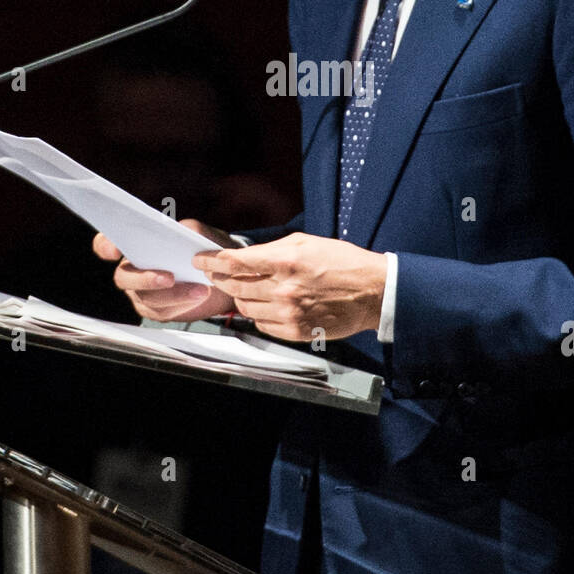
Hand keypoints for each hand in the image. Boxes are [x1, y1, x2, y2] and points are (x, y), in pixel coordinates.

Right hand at [92, 218, 236, 322]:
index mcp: (133, 245)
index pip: (105, 244)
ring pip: (147, 298)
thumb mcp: (197, 232)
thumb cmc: (199, 247)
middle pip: (124, 277)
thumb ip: (187, 229)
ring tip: (199, 289)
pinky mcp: (154, 310)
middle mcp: (131, 269)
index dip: (105, 247)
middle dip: (145, 279)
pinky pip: (163, 311)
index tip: (114, 250)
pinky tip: (199, 297)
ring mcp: (140, 292)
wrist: (215, 272)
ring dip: (174, 294)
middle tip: (169, 278)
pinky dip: (182, 304)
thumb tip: (182, 232)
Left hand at [192, 232, 387, 341]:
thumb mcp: (306, 242)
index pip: (236, 262)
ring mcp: (289, 313)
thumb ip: (272, 250)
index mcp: (287, 261)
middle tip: (218, 274)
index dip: (212, 261)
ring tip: (245, 289)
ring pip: (245, 307)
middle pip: (235, 286)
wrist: (372, 292)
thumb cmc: (342, 262)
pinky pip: (262, 324)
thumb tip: (245, 257)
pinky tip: (266, 305)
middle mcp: (285, 289)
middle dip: (223, 279)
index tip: (201, 260)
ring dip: (240, 297)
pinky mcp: (296, 331)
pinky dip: (258, 315)